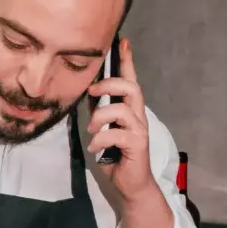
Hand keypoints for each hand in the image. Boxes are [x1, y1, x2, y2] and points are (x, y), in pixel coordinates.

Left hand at [85, 40, 173, 227]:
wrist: (130, 185)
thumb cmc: (116, 157)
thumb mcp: (102, 130)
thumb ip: (98, 112)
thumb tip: (86, 94)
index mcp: (130, 111)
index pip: (130, 80)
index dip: (127, 61)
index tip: (123, 42)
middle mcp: (138, 117)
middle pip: (132, 88)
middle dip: (110, 84)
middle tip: (92, 92)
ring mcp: (139, 131)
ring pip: (121, 110)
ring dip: (100, 117)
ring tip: (92, 131)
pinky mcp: (137, 145)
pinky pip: (116, 134)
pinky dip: (100, 139)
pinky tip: (96, 148)